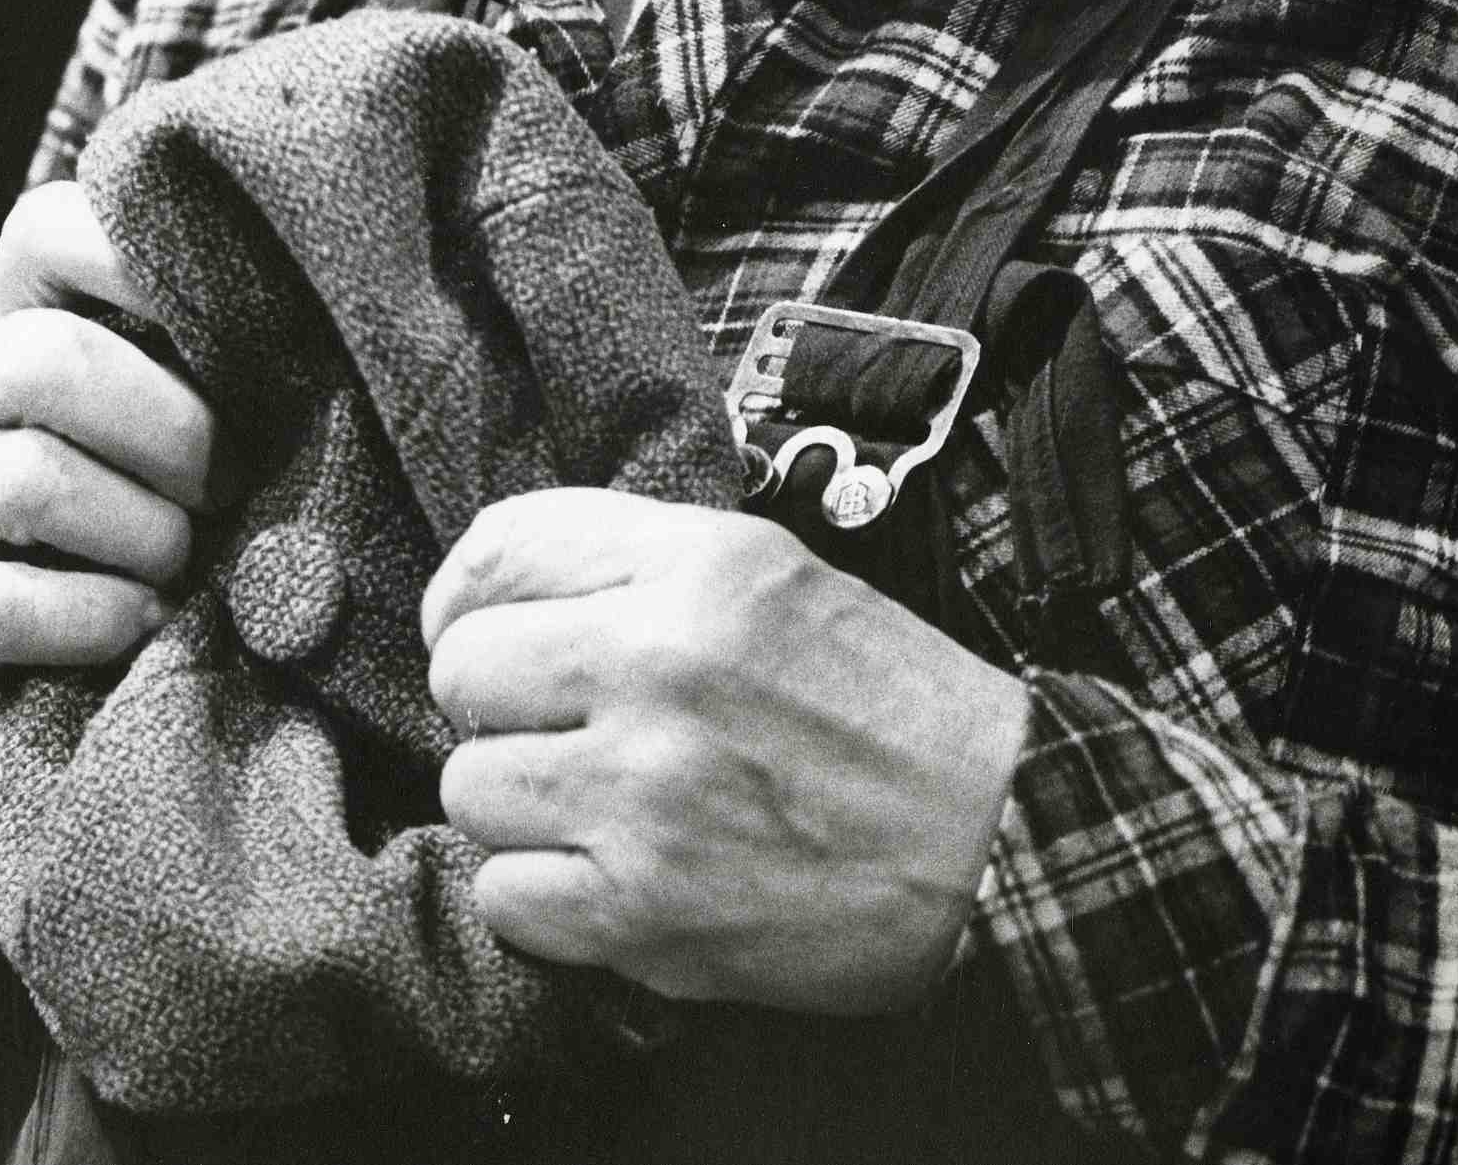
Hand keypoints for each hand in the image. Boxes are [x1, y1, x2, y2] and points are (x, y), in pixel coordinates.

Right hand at [0, 182, 223, 757]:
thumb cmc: (77, 502)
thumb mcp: (117, 413)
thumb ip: (181, 363)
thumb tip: (317, 356)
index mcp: (9, 321)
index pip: (44, 230)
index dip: (141, 261)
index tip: (237, 328)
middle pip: (47, 359)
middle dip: (171, 429)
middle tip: (232, 482)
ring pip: (31, 480)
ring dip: (143, 531)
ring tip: (184, 560)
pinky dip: (91, 617)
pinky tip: (142, 621)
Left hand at [422, 487, 1027, 1013]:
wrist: (994, 837)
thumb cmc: (884, 703)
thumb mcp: (772, 572)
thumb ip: (640, 561)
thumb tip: (496, 583)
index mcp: (696, 568)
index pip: (500, 549)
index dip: (466, 595)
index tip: (473, 626)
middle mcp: (658, 664)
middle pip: (464, 671)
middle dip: (498, 704)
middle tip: (560, 727)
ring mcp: (645, 791)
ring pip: (470, 787)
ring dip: (520, 805)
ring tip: (596, 804)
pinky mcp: (644, 908)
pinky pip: (503, 894)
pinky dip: (543, 895)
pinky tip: (609, 873)